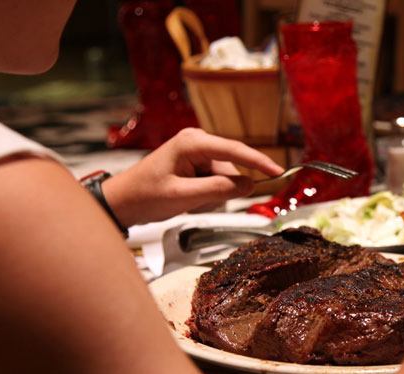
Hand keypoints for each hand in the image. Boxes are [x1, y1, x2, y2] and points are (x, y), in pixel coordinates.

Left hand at [102, 128, 283, 226]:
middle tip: (194, 202)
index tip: (279, 173)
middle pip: (230, 168)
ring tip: (187, 201)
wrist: (124, 201)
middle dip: (219, 190)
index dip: (259, 162)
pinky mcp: (198, 163)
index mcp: (192, 142)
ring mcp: (198, 152)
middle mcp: (197, 141)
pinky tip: (188, 198)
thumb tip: (250, 185)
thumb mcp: (183, 196)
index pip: (234, 151)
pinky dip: (207, 195)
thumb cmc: (145, 196)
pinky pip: (217, 181)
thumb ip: (218, 190)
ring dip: (211, 195)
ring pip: (225, 178)